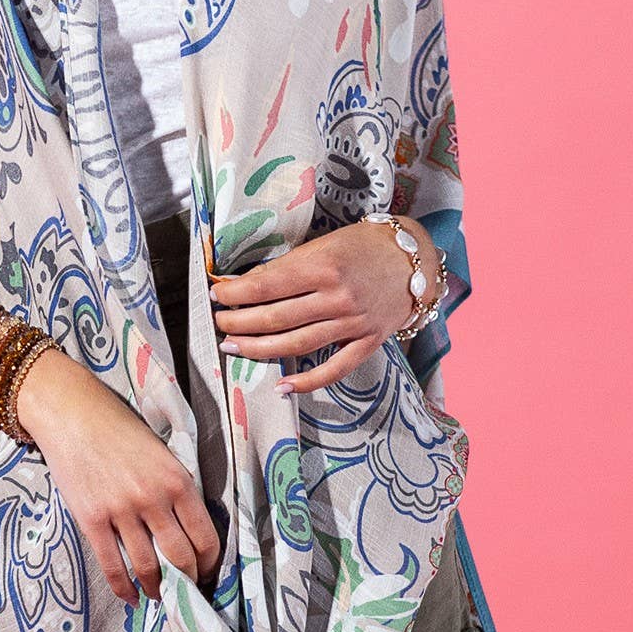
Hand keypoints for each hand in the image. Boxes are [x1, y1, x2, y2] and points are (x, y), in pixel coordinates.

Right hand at [12, 348, 221, 605]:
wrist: (72, 413)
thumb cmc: (118, 426)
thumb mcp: (161, 452)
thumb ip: (175, 487)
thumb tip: (187, 528)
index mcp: (177, 479)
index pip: (205, 536)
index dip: (210, 563)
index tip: (207, 572)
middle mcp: (153, 498)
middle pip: (180, 557)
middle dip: (188, 581)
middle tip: (187, 591)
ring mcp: (121, 511)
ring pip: (148, 567)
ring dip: (157, 589)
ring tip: (159, 595)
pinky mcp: (92, 519)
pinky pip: (112, 565)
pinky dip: (124, 588)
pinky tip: (130, 597)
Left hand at [209, 217, 441, 395]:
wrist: (414, 260)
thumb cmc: (363, 246)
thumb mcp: (323, 245)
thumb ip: (288, 267)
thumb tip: (246, 283)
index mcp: (323, 267)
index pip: (267, 286)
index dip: (236, 294)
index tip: (217, 295)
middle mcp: (337, 297)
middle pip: (276, 317)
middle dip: (240, 322)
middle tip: (219, 324)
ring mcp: (353, 323)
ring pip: (296, 344)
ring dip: (259, 349)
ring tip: (233, 347)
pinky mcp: (368, 343)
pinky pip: (334, 369)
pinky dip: (307, 381)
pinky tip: (282, 386)